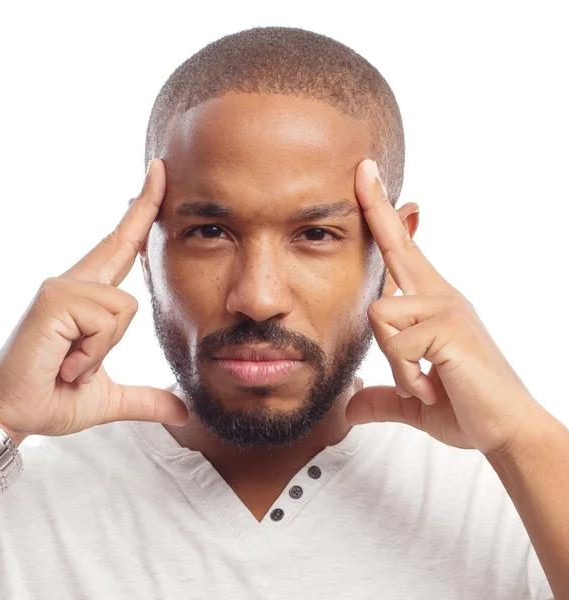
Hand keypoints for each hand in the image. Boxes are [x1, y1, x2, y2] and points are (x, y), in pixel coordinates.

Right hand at [0, 159, 188, 445]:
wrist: (16, 417)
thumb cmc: (54, 398)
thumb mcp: (110, 398)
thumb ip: (147, 400)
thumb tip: (184, 412)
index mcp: (90, 297)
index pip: (122, 248)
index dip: (141, 215)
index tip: (157, 178)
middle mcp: (76, 282)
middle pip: (123, 240)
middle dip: (145, 204)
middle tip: (162, 164)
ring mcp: (63, 287)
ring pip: (125, 308)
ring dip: (104, 351)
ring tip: (75, 364)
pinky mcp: (55, 299)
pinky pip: (106, 321)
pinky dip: (92, 354)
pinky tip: (67, 362)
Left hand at [345, 159, 546, 455]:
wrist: (508, 432)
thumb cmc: (467, 408)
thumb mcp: (414, 400)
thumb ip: (383, 396)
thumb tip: (350, 405)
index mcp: (432, 305)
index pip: (402, 253)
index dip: (384, 219)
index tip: (368, 182)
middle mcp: (440, 296)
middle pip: (397, 246)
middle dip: (376, 206)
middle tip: (362, 166)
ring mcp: (446, 308)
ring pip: (380, 315)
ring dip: (395, 361)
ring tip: (424, 381)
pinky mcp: (448, 326)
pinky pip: (396, 343)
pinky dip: (406, 375)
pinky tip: (433, 386)